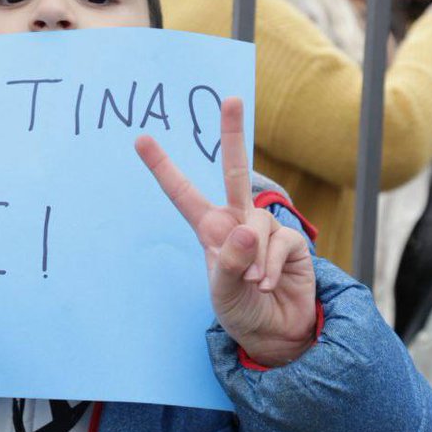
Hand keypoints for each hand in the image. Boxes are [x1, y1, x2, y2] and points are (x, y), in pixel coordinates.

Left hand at [135, 98, 316, 366]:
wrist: (276, 332)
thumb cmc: (240, 309)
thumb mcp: (222, 293)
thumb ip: (228, 263)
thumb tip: (246, 230)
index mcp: (210, 229)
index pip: (182, 194)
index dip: (162, 167)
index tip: (140, 139)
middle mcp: (237, 221)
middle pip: (234, 171)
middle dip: (234, 133)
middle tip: (232, 99)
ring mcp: (265, 228)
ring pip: (257, 227)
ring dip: (253, 262)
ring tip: (253, 284)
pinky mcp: (291, 241)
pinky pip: (278, 244)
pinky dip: (270, 268)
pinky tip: (268, 284)